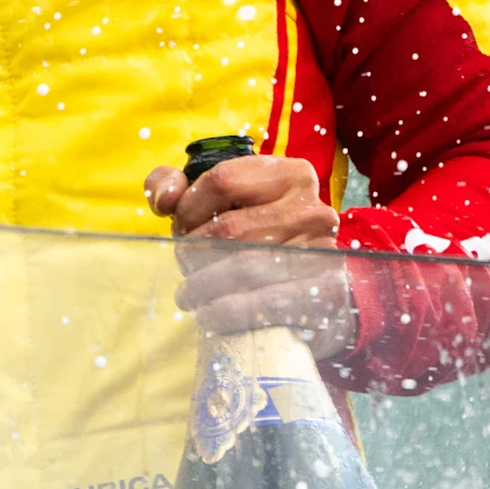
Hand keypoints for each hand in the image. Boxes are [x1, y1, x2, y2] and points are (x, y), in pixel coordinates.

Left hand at [144, 151, 357, 357]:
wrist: (315, 289)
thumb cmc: (258, 237)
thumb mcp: (221, 200)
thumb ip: (179, 186)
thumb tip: (164, 199)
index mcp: (290, 174)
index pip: (221, 181)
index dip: (188, 207)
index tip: (181, 228)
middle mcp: (312, 208)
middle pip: (228, 228)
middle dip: (193, 249)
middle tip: (184, 265)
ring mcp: (323, 250)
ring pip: (242, 266)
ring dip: (202, 285)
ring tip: (189, 294)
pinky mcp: (325, 291)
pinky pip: (263, 302)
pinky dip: (226, 311)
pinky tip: (210, 314)